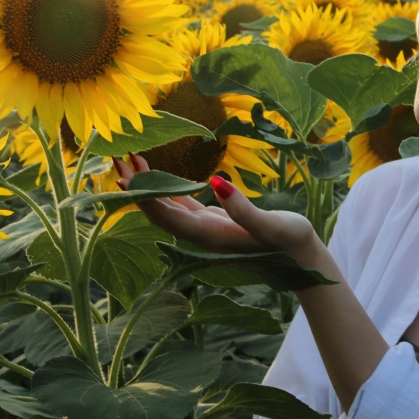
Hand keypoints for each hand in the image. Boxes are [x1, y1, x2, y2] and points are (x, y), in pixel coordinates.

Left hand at [112, 153, 319, 261]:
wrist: (301, 259)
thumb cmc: (290, 242)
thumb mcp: (272, 225)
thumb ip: (243, 209)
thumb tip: (216, 183)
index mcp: (210, 236)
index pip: (167, 216)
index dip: (144, 197)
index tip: (125, 176)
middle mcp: (201, 235)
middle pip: (158, 212)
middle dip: (136, 187)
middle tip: (116, 159)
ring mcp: (205, 229)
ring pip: (167, 207)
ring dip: (147, 185)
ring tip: (130, 160)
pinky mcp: (212, 222)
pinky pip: (181, 205)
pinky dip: (165, 189)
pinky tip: (156, 175)